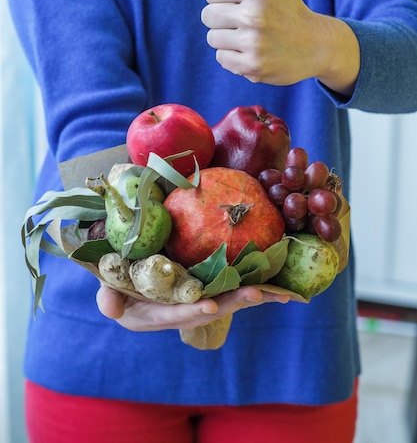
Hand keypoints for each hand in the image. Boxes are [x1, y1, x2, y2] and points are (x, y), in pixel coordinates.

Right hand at [96, 284, 289, 331]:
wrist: (126, 284)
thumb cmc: (116, 286)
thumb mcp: (108, 293)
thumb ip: (108, 299)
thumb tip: (110, 308)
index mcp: (154, 316)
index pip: (175, 315)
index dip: (191, 311)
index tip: (209, 306)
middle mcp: (178, 314)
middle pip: (209, 310)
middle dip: (233, 302)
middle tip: (256, 294)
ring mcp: (193, 303)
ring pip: (225, 300)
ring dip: (249, 297)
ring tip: (277, 293)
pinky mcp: (203, 291)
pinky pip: (228, 290)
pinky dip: (250, 288)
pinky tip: (274, 287)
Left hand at [202, 0, 358, 95]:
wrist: (317, 47)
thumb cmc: (292, 10)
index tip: (241, 4)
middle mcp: (254, 15)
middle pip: (208, 16)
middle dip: (223, 20)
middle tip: (245, 24)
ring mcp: (253, 43)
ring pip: (213, 38)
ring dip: (227, 40)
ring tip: (249, 39)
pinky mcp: (252, 66)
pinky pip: (222, 59)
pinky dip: (233, 58)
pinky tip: (252, 53)